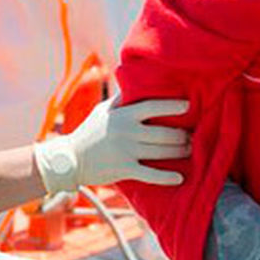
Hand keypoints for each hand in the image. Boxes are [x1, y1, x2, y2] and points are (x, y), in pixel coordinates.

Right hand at [34, 98, 190, 193]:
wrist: (67, 159)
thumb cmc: (89, 132)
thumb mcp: (102, 111)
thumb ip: (121, 99)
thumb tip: (136, 82)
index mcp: (123, 115)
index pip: (153, 107)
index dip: (173, 106)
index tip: (188, 105)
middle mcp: (127, 132)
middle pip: (164, 133)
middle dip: (183, 135)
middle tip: (192, 136)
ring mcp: (126, 151)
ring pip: (162, 152)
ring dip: (180, 152)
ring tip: (190, 150)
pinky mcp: (124, 169)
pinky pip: (150, 174)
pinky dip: (166, 177)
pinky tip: (180, 178)